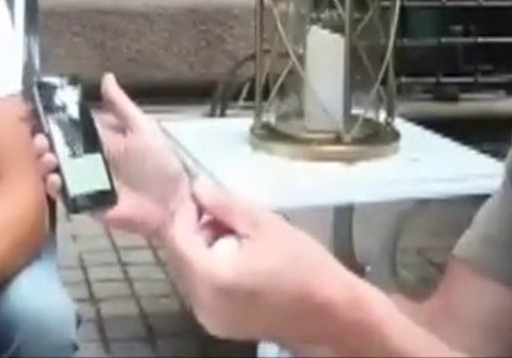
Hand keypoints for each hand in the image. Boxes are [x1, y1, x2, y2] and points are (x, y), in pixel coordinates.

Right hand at [33, 72, 190, 240]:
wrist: (172, 204)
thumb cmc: (161, 164)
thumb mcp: (143, 129)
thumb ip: (122, 106)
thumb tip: (106, 77)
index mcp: (103, 139)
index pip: (72, 126)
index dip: (53, 120)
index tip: (35, 112)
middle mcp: (90, 160)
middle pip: (59, 148)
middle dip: (44, 142)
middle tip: (40, 138)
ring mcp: (86, 183)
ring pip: (57, 170)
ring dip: (46, 162)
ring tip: (47, 157)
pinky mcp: (86, 204)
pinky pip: (66, 196)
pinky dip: (56, 187)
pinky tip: (55, 178)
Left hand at [162, 179, 360, 347]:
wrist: (334, 315)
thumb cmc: (304, 266)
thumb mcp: (265, 225)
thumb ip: (225, 205)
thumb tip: (197, 186)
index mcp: (210, 278)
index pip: (177, 237)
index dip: (185, 212)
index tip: (202, 194)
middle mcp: (200, 303)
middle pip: (180, 256)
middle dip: (194, 230)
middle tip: (220, 211)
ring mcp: (208, 318)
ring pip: (189, 272)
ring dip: (202, 249)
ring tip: (233, 233)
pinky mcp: (219, 325)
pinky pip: (202, 289)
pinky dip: (211, 269)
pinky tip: (237, 258)